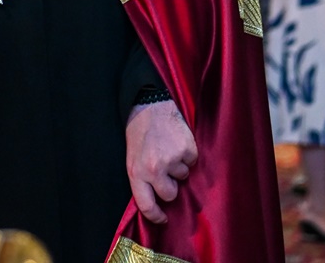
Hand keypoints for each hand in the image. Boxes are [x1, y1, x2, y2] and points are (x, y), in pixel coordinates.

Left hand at [125, 100, 197, 223]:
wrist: (150, 106)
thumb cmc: (139, 132)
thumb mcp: (132, 158)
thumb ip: (142, 179)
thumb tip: (155, 200)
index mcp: (136, 172)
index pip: (146, 205)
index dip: (156, 216)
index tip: (163, 219)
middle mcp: (154, 169)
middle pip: (170, 195)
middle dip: (169, 185)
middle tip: (164, 169)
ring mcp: (172, 159)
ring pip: (183, 177)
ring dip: (178, 167)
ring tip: (168, 149)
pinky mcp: (187, 149)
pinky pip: (192, 161)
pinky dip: (187, 155)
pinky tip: (177, 142)